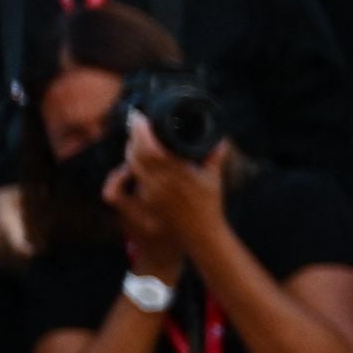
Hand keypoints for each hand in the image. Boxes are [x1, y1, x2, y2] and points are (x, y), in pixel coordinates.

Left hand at [109, 114, 229, 265]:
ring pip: (131, 164)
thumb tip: (220, 141)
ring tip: (138, 139)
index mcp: (176, 174)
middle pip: (136, 153)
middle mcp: (159, 182)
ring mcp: (150, 192)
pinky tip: (136, 160)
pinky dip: (132, 165)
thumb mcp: (214, 180)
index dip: (142, 131)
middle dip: (134, 136)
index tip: (140, 118)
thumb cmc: (209, 207)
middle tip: (138, 124)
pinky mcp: (146, 199)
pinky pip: (133, 178)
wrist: (199, 234)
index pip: (151, 147)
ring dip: (131, 149)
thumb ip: (214, 158)